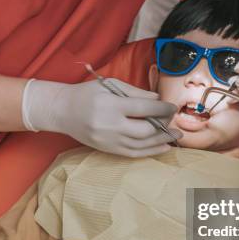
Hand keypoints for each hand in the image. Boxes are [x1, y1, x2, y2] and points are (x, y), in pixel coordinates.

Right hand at [22, 79, 181, 156]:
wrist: (62, 111)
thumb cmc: (86, 94)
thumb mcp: (109, 85)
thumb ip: (135, 92)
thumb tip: (158, 100)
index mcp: (111, 106)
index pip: (144, 108)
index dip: (162, 108)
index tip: (172, 107)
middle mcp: (110, 126)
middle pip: (145, 130)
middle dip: (164, 126)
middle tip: (174, 122)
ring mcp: (109, 141)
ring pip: (141, 144)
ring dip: (162, 141)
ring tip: (176, 137)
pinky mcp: (107, 150)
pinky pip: (133, 154)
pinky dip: (150, 152)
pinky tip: (164, 147)